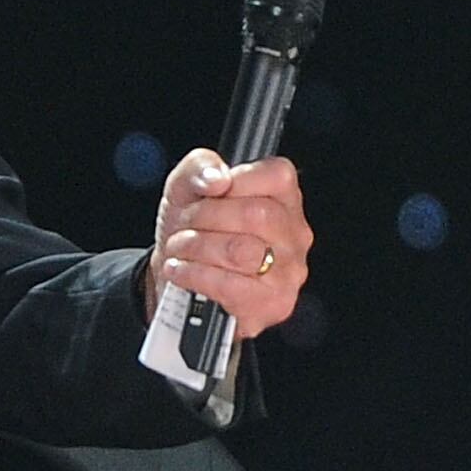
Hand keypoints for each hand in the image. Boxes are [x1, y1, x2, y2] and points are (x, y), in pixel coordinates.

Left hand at [145, 151, 311, 332]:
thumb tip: (217, 178)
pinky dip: (194, 275)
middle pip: (255, 214)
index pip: (277, 175)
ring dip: (195, 247)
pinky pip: (230, 286)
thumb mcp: (185, 187)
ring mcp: (288, 271)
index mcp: (283, 199)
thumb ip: (199, 167)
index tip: (209, 192)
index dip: (236, 180)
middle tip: (184, 223)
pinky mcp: (272, 303)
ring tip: (180, 247)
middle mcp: (294, 234)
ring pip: (241, 251)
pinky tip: (181, 270)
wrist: (177, 278)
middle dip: (205, 217)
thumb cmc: (192, 230)